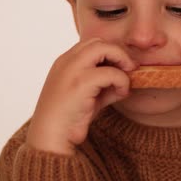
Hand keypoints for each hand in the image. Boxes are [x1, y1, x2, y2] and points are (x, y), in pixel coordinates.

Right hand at [26, 38, 136, 154]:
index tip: (120, 68)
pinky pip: (111, 72)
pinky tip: (122, 93)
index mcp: (64, 62)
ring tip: (126, 78)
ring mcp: (72, 70)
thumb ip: (105, 86)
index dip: (109, 53)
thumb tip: (126, 81)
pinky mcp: (80, 83)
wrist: (51, 138)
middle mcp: (66, 61)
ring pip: (103, 48)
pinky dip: (122, 81)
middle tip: (129, 68)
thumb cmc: (69, 120)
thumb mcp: (89, 97)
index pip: (91, 44)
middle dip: (117, 52)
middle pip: (98, 42)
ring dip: (121, 59)